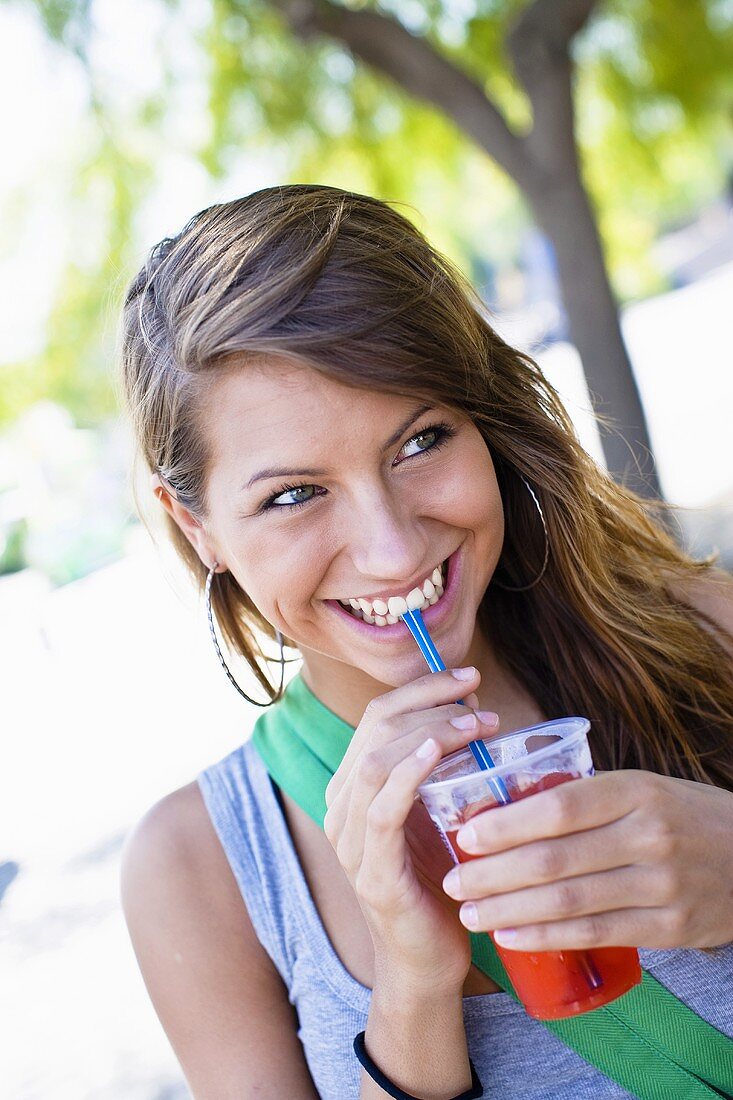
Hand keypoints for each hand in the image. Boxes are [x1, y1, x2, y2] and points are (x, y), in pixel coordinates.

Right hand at [323, 667, 498, 991]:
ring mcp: (350, 840)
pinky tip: (437, 753)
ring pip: (374, 760)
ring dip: (427, 732)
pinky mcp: (371, 872)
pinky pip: (381, 810)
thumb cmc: (440, 882)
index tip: (467, 677)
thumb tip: (475, 714)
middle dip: (428, 701)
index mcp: (355, 787)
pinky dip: (407, 773)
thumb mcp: (436, 813)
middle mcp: (342, 807)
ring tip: (473, 725)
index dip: (420, 688)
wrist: (428, 962)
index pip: (378, 715)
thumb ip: (439, 770)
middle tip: (477, 698)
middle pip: (374, 728)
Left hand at [441, 769, 732, 950]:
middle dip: (493, 874)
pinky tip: (511, 935)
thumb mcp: (641, 787)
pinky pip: (595, 933)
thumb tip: (506, 804)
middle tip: (452, 881)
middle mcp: (648, 836)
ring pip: (569, 902)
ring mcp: (662, 886)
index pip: (557, 807)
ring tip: (470, 913)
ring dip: (510, 910)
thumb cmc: (682, 814)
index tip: (464, 836)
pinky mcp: (670, 927)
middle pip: (554, 859)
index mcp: (635, 791)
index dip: (506, 825)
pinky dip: (547, 935)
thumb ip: (584, 796)